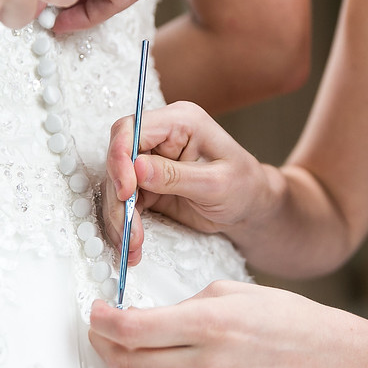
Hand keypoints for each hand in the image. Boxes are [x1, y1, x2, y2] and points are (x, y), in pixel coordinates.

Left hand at [89, 281, 333, 367]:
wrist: (323, 352)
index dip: (104, 319)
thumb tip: (146, 318)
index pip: (134, 328)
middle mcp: (206, 363)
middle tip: (103, 330)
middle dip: (103, 343)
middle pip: (129, 362)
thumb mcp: (227, 291)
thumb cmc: (283, 316)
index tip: (97, 311)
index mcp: (208, 322)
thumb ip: (182, 305)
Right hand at [101, 101, 266, 265]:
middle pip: (118, 160)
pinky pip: (125, 203)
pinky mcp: (147, 185)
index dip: (120, 158)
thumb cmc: (245, 188)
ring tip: (132, 246)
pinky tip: (133, 245)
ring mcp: (151, 161)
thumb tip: (137, 167)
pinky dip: (125, 226)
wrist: (250, 208)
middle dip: (119, 199)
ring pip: (117, 186)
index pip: (131, 129)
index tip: (126, 192)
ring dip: (120, 218)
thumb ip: (175, 175)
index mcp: (180, 122)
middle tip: (128, 232)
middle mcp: (161, 137)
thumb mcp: (216, 183)